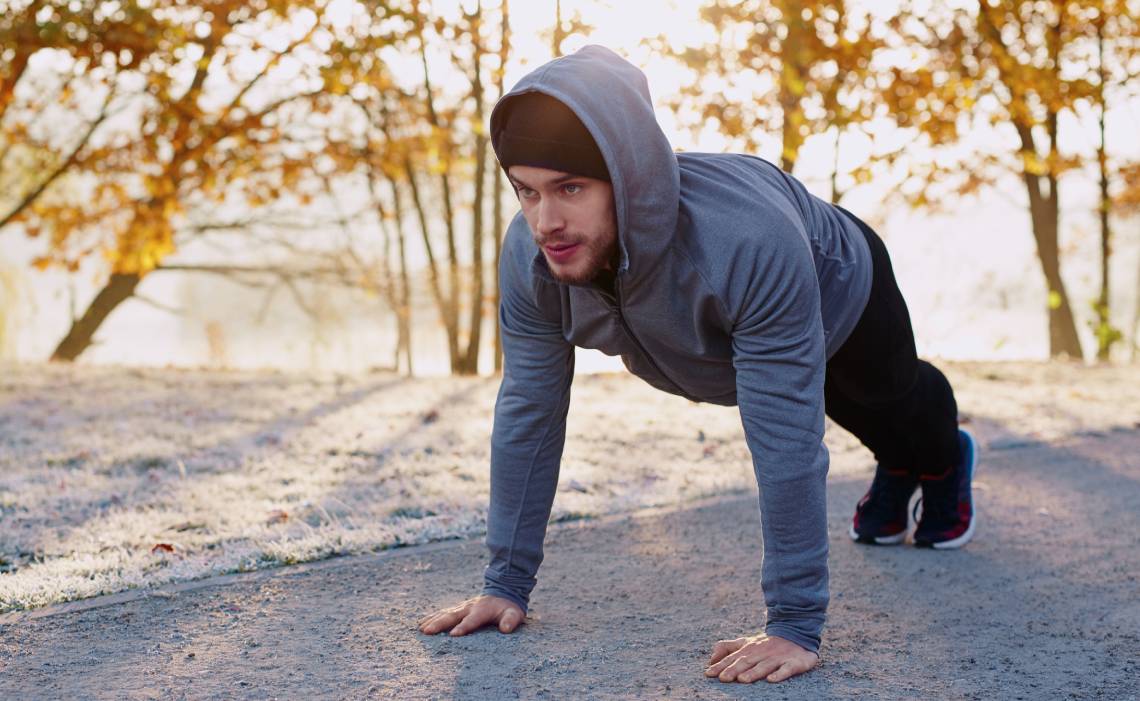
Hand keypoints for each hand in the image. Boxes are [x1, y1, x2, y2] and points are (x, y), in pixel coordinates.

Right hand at [417, 594, 525, 636]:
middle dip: (439, 623)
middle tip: (427, 631)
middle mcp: (469, 607)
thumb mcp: (514, 613)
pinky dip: (432, 617)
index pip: (471, 620)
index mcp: (482, 610)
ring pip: (445, 613)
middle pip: (452, 616)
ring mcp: (462, 607)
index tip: (453, 635)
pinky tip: (422, 623)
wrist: (503, 592)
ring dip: (433, 620)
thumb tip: (506, 629)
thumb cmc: (508, 608)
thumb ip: (510, 620)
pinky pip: (444, 612)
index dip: (463, 627)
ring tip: (421, 628)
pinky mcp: (458, 608)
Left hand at [704, 633, 818, 682]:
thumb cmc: (766, 644)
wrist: (797, 634)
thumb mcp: (746, 643)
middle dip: (734, 669)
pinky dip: (779, 674)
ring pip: (764, 666)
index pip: (733, 658)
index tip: (709, 674)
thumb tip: (711, 659)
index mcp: (750, 648)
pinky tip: (771, 680)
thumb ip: (728, 648)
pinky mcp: (794, 662)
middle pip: (746, 661)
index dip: (721, 666)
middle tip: (723, 678)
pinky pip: (787, 669)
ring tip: (742, 679)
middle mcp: (763, 652)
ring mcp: (778, 657)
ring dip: (753, 672)